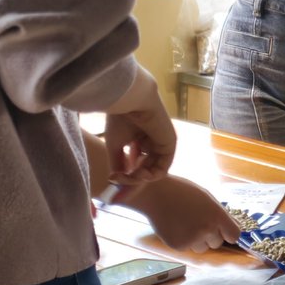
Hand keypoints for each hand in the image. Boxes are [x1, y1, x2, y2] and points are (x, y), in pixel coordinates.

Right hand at [103, 66, 175, 183]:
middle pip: (144, 169)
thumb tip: (116, 180)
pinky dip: (151, 175)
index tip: (113, 182)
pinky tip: (140, 173)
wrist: (133, 101)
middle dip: (131, 180)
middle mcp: (152, 142)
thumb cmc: (121, 119)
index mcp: (139, 139)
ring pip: (152, 171)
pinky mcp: (170, 145)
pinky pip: (162, 167)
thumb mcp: (115, 145)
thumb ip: (117, 163)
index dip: (125, 176)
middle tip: (119, 183)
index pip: (135, 162)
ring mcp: (162, 144)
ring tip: (129, 176)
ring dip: (139, 179)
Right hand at [134, 178, 241, 251]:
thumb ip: (220, 215)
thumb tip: (232, 229)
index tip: (223, 231)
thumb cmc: (183, 192)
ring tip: (185, 223)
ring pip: (202, 247)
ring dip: (197, 240)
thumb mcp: (207, 198)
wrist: (156, 194)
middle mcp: (207, 229)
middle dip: (211, 235)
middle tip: (198, 221)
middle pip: (217, 243)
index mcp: (217, 215)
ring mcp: (193, 239)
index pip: (234, 235)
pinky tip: (176, 227)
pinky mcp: (179, 246)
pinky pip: (187, 248)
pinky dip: (183, 240)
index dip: (228, 233)